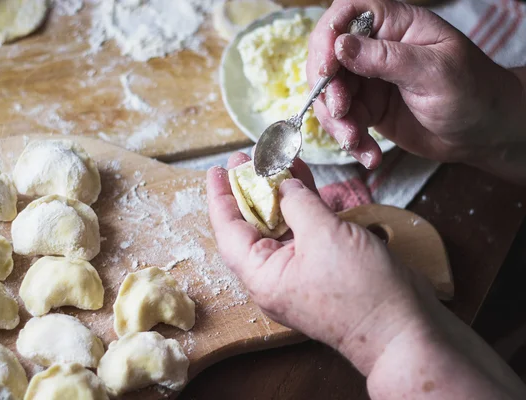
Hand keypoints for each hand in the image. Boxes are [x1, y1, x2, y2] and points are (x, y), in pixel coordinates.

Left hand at [206, 153, 434, 373]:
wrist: (405, 329)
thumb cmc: (361, 290)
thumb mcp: (323, 235)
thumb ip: (298, 203)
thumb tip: (284, 186)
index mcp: (262, 275)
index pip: (228, 230)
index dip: (221, 196)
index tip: (217, 169)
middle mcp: (274, 275)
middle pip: (252, 225)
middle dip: (250, 189)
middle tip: (248, 158)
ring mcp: (299, 272)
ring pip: (280, 225)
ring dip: (279, 193)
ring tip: (274, 160)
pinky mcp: (322, 267)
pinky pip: (304, 231)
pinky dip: (303, 205)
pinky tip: (302, 179)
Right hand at [307, 0, 525, 175]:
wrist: (484, 134)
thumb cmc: (472, 92)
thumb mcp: (433, 72)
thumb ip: (386, 58)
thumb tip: (340, 45)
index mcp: (396, 25)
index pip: (347, 14)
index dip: (328, 37)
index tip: (326, 69)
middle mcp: (376, 49)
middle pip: (328, 57)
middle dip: (327, 89)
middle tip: (341, 112)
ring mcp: (369, 81)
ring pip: (330, 95)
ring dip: (337, 122)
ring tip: (355, 142)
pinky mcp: (368, 110)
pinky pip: (344, 122)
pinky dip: (350, 141)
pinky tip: (369, 155)